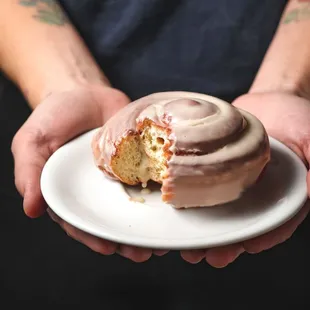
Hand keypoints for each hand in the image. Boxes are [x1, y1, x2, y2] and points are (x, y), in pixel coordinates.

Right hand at [11, 85, 166, 261]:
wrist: (83, 92)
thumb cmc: (54, 117)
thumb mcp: (33, 142)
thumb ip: (29, 174)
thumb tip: (31, 209)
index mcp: (71, 193)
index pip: (82, 222)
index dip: (94, 237)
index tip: (109, 248)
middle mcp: (98, 191)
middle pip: (113, 221)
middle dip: (127, 240)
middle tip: (144, 253)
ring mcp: (121, 178)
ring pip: (136, 207)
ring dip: (148, 225)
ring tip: (162, 241)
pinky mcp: (140, 162)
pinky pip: (151, 180)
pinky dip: (161, 194)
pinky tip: (174, 207)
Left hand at [181, 92, 309, 265]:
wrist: (271, 99)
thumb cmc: (298, 119)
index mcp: (280, 194)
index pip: (273, 222)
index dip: (261, 237)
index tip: (246, 247)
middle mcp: (254, 193)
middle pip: (239, 223)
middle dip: (223, 242)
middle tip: (205, 256)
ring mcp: (232, 181)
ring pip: (217, 210)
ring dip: (202, 229)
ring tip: (186, 245)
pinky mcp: (214, 167)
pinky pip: (201, 183)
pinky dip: (189, 197)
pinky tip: (176, 207)